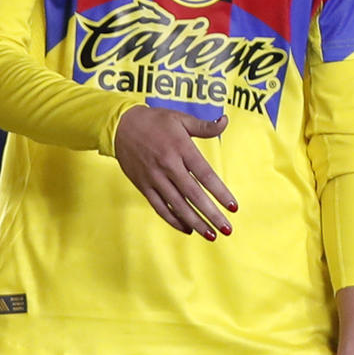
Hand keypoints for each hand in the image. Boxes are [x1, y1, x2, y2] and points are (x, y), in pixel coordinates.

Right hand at [111, 106, 236, 238]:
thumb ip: (204, 126)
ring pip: (178, 204)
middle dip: (211, 214)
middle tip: (227, 229)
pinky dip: (173, 219)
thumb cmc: (154, 121)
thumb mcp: (180, 119)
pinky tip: (187, 228)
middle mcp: (168, 165)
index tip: (234, 207)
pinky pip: (160, 206)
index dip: (220, 192)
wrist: (119, 125)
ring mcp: (154, 177)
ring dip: (195, 222)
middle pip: (194, 194)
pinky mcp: (143, 185)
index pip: (205, 175)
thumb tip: (225, 122)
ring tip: (210, 235)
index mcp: (181, 148)